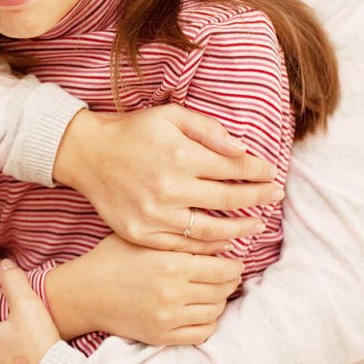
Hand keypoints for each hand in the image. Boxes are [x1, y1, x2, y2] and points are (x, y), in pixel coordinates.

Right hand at [46, 233, 242, 344]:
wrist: (84, 292)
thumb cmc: (113, 257)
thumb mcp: (145, 239)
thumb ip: (183, 240)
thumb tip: (222, 242)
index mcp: (170, 264)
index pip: (221, 269)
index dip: (233, 264)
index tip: (234, 260)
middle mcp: (172, 293)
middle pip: (222, 290)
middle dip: (229, 281)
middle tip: (227, 273)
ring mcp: (168, 318)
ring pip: (215, 312)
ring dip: (220, 300)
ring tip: (214, 289)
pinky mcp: (162, 336)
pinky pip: (202, 333)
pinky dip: (209, 322)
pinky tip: (202, 309)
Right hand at [54, 103, 281, 248]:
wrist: (88, 154)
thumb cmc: (133, 131)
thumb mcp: (170, 115)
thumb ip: (208, 129)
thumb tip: (243, 149)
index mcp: (179, 156)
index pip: (232, 167)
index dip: (257, 171)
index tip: (271, 173)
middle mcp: (169, 188)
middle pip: (228, 199)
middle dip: (258, 197)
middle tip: (275, 196)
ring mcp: (155, 215)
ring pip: (212, 231)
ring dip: (241, 229)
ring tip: (257, 224)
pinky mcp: (142, 234)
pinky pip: (185, 246)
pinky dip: (209, 247)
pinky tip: (223, 241)